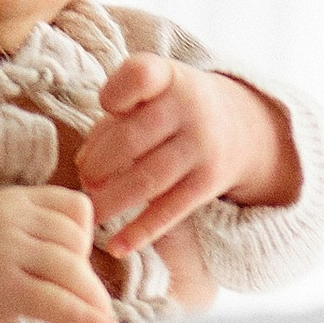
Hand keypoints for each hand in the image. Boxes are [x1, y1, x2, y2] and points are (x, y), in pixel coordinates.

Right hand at [0, 185, 120, 322]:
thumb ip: (29, 237)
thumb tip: (81, 270)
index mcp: (11, 202)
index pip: (76, 208)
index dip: (85, 239)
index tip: (74, 264)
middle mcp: (10, 220)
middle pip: (76, 243)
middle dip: (87, 276)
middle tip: (83, 302)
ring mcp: (4, 251)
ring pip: (71, 270)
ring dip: (92, 300)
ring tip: (101, 322)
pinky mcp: (1, 287)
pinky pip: (56, 301)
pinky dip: (85, 319)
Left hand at [76, 58, 300, 256]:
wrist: (239, 127)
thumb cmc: (172, 110)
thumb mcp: (152, 94)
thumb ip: (114, 120)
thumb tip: (84, 164)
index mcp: (169, 77)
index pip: (138, 76)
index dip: (113, 94)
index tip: (106, 107)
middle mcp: (189, 108)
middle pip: (130, 139)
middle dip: (97, 165)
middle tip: (84, 180)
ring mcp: (201, 147)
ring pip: (146, 180)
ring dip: (111, 201)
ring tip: (92, 211)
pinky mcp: (207, 183)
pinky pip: (168, 211)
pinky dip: (139, 232)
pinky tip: (116, 246)